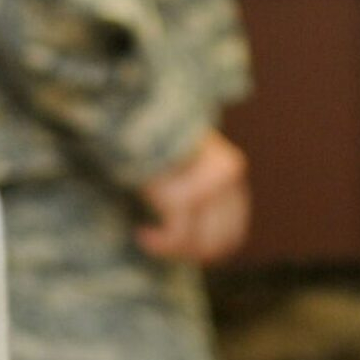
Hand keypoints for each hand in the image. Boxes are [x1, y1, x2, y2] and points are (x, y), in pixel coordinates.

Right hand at [135, 128, 250, 264]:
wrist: (126, 105)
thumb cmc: (148, 135)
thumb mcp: (182, 161)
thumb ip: (197, 192)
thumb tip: (201, 244)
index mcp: (230, 170)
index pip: (232, 233)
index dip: (205, 251)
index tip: (175, 245)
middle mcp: (228, 176)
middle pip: (218, 242)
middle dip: (187, 253)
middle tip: (158, 244)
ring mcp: (208, 185)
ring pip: (198, 242)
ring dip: (170, 249)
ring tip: (145, 237)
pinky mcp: (183, 194)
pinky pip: (177, 236)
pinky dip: (159, 243)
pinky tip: (142, 234)